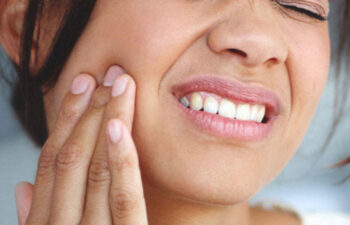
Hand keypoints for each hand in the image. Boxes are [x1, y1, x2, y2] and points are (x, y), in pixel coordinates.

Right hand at [15, 66, 147, 224]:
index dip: (65, 119)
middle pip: (73, 157)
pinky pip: (125, 197)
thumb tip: (21, 187)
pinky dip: (122, 160)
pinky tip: (119, 125)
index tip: (82, 85)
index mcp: (44, 223)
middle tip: (108, 75)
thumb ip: (36, 216)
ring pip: (97, 169)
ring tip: (120, 83)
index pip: (51, 162)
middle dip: (89, 110)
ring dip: (107, 120)